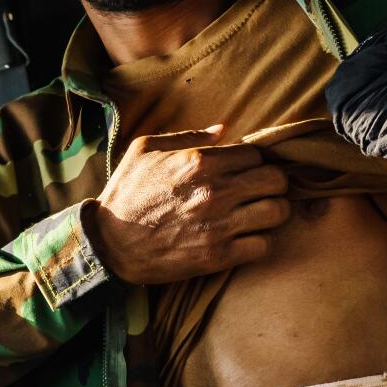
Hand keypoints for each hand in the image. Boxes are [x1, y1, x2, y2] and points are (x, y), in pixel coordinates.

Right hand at [83, 125, 290, 285]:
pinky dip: (260, 242)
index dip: (253, 161)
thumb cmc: (126, 193)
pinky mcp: (218, 256)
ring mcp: (219, 225)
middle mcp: (214, 191)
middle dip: (272, 184)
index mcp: (199, 161)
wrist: (109, 243)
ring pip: (278, 212)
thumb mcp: (145, 150)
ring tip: (257, 215)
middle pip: (276, 180)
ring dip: (272, 212)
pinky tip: (246, 239)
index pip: (256, 153)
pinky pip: (263, 246)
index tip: (245, 171)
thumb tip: (223, 131)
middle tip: (259, 191)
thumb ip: (187, 137)